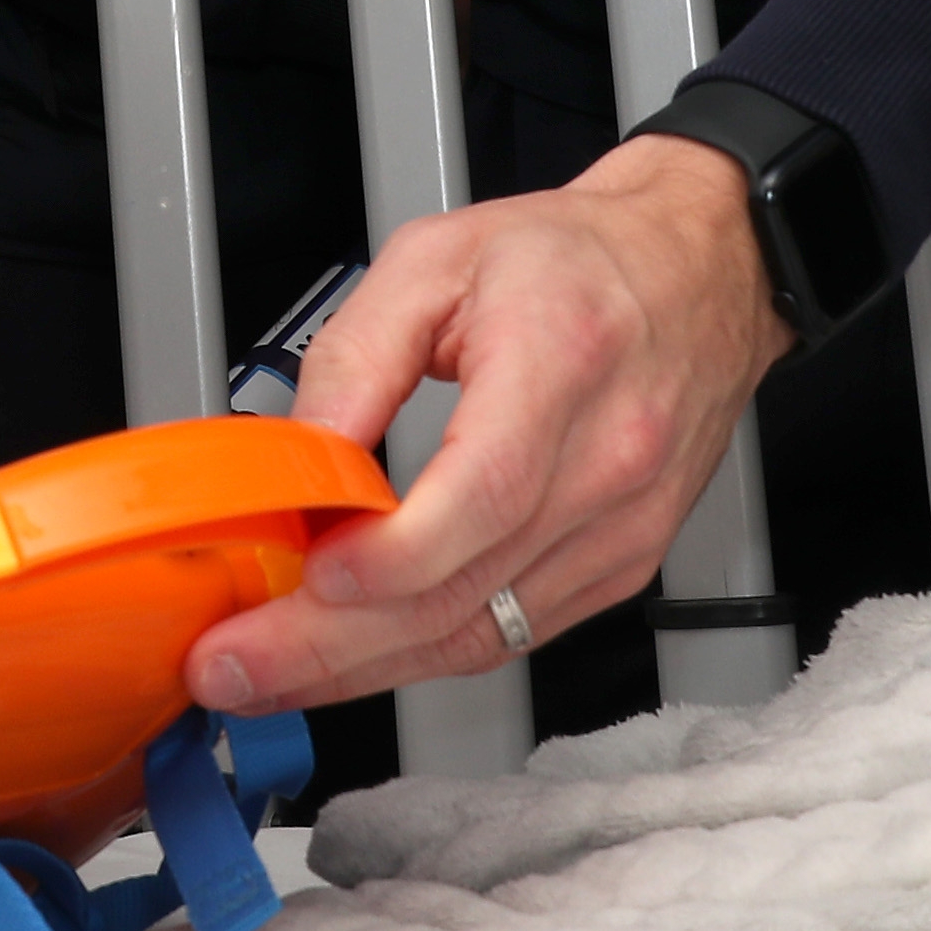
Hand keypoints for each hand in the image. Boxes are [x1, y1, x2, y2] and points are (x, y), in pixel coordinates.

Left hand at [183, 134, 787, 715]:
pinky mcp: (621, 566)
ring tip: (269, 672)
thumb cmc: (575, 260)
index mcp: (565, 363)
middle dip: (335, 644)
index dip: (393, 554)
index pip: (487, 492)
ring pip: (484, 633)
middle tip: (234, 662)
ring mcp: (623, 528)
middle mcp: (609, 461)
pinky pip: (513, 634)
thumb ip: (358, 353)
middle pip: (467, 588)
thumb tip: (298, 451)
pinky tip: (355, 655)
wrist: (695, 273)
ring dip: (366, 667)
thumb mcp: (439, 258)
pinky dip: (426, 651)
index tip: (312, 575)